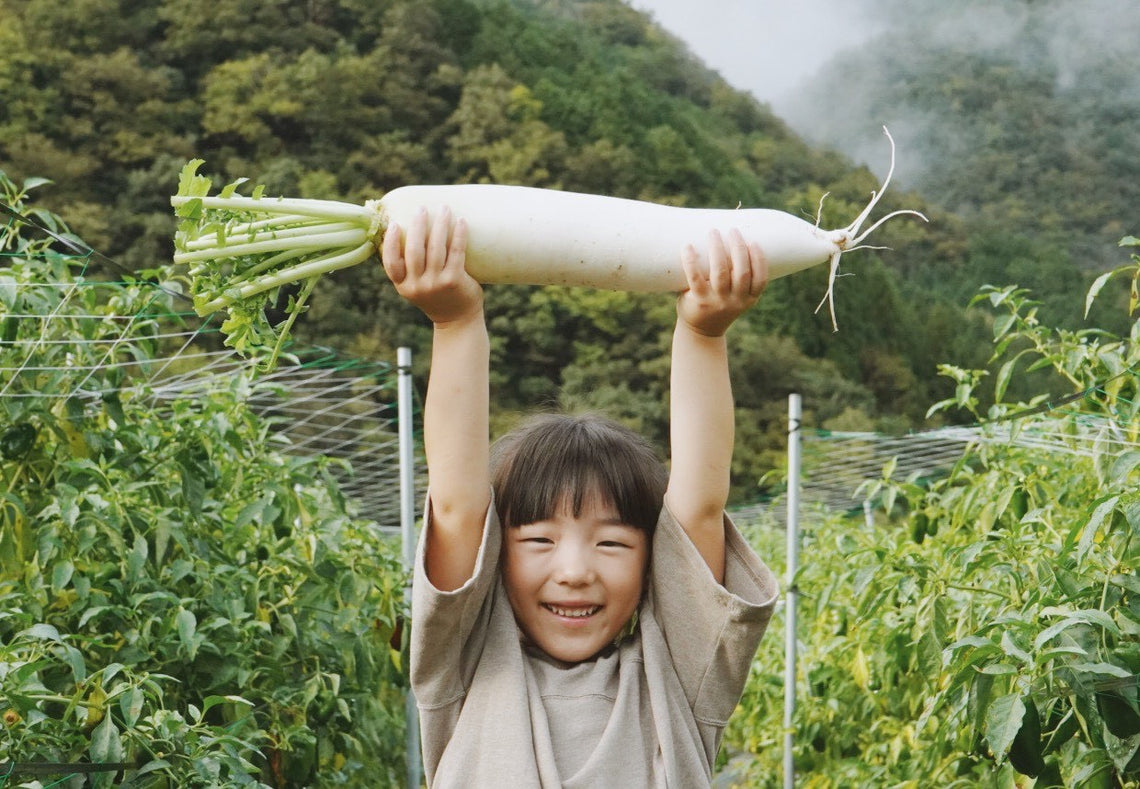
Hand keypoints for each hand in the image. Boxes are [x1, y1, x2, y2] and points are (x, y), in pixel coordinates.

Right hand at [381, 206, 482, 324]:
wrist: (458, 320)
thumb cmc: (436, 296)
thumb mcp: (416, 286)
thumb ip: (409, 267)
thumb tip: (406, 230)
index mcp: (403, 286)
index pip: (390, 263)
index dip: (390, 242)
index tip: (394, 223)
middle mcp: (417, 285)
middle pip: (414, 250)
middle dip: (418, 225)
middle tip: (422, 208)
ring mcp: (436, 283)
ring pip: (435, 248)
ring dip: (440, 224)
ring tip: (444, 208)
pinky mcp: (454, 280)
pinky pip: (455, 252)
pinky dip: (458, 234)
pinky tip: (461, 221)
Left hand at [675, 228, 767, 336]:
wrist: (700, 332)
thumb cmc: (719, 306)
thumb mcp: (736, 298)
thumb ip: (739, 278)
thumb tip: (734, 240)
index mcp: (749, 299)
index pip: (761, 279)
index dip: (759, 259)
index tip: (754, 241)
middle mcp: (736, 301)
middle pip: (742, 271)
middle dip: (738, 247)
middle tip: (733, 230)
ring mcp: (717, 301)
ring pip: (720, 271)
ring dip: (717, 248)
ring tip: (713, 232)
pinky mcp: (699, 301)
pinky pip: (695, 277)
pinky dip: (691, 260)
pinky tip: (688, 246)